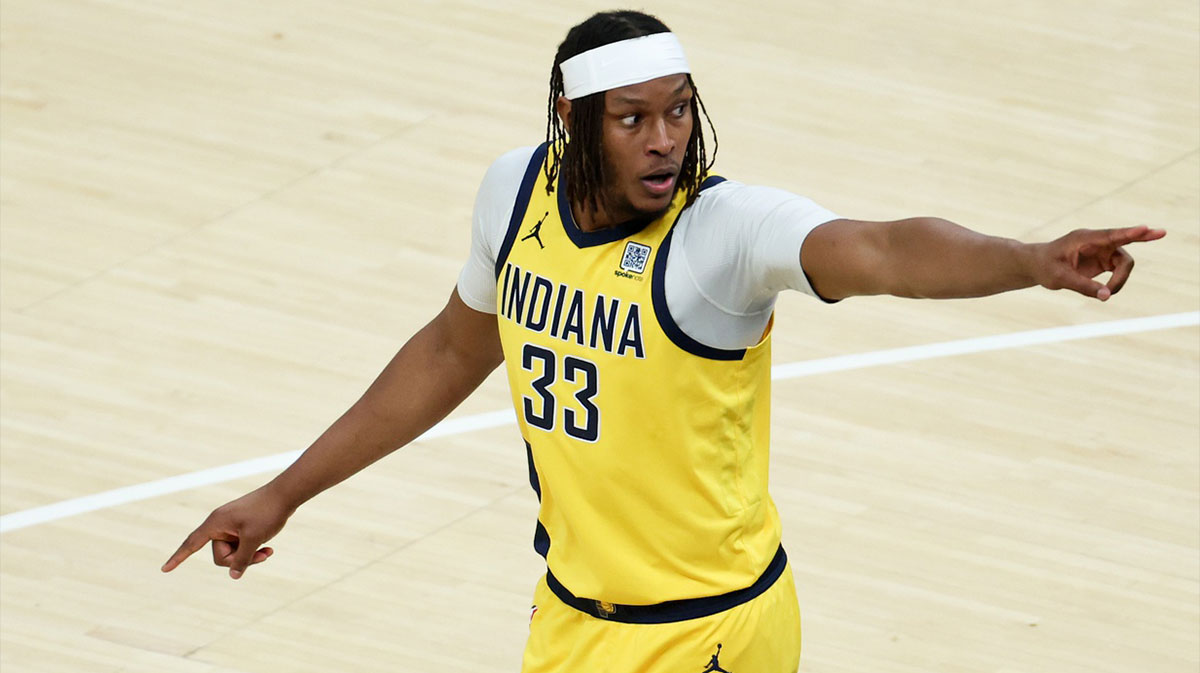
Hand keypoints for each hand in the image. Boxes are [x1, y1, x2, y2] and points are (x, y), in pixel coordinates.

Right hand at [161, 484, 294, 578]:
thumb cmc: (267, 513)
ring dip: (249, 556)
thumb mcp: (253, 539)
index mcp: (215, 523)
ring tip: (267, 551)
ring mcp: (232, 526)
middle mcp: (220, 524)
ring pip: (234, 553)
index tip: (164, 570)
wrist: (285, 495)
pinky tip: (269, 549)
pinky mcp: (243, 527)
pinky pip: (242, 546)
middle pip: (220, 555)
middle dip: (238, 559)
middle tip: (259, 554)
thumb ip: (242, 560)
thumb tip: (234, 575)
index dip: (178, 558)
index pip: (191, 544)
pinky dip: (254, 550)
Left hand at [1033, 226, 1165, 300]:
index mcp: (1084, 238)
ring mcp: (1101, 251)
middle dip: (1139, 244)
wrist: (1035, 265)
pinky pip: (1118, 271)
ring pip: (1123, 263)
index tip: (1145, 228)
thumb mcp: (1060, 279)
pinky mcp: (1102, 261)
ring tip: (1108, 292)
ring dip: (1121, 279)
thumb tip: (1107, 296)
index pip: (1110, 235)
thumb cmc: (1044, 266)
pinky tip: (1108, 291)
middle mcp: (1096, 242)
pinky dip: (1116, 282)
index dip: (1129, 233)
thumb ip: (1084, 287)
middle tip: (1162, 233)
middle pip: (1124, 245)